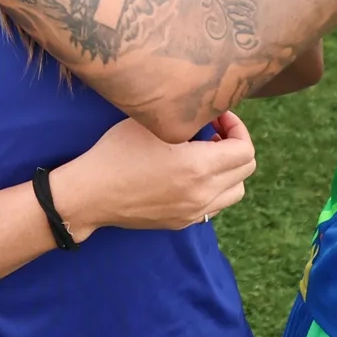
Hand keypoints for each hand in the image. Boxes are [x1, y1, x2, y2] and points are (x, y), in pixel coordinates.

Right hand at [48, 114, 255, 240]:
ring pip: (235, 191)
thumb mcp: (153, 126)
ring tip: (206, 155)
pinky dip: (215, 188)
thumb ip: (188, 120)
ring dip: (229, 170)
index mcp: (198, 167)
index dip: (237, 128)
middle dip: (236, 145)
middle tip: (213, 132)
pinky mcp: (183, 222)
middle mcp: (202, 193)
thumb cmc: (117, 152)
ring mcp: (194, 212)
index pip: (245, 149)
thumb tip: (209, 115)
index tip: (218, 117)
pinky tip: (192, 175)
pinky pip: (215, 205)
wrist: (91, 194)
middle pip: (246, 170)